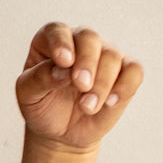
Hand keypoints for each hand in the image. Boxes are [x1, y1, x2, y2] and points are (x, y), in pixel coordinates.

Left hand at [15, 22, 142, 152]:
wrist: (60, 131)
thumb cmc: (41, 106)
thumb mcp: (28, 95)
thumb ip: (40, 79)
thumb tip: (62, 71)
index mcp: (51, 41)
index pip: (57, 31)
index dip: (61, 42)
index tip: (64, 61)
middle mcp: (80, 43)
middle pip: (89, 38)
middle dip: (87, 62)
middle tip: (81, 85)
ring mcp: (104, 56)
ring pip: (112, 56)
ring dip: (101, 83)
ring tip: (87, 107)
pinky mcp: (124, 74)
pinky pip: (134, 71)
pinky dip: (124, 86)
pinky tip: (110, 103)